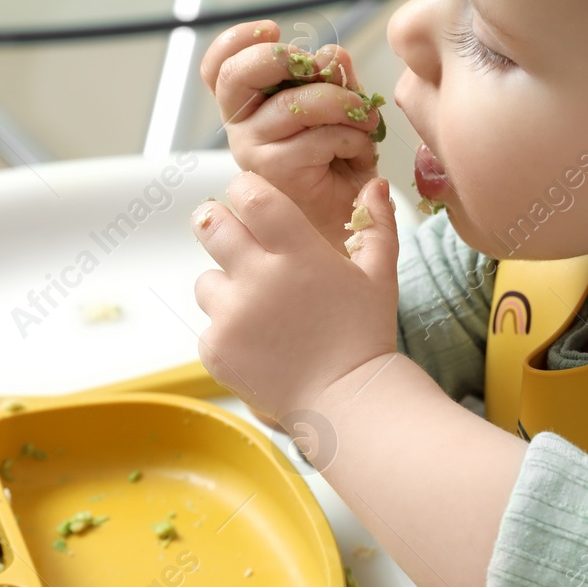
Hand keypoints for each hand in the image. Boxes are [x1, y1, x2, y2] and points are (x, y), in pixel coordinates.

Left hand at [191, 171, 399, 422]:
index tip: (252, 199)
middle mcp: (257, 278)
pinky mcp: (216, 349)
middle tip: (235, 236)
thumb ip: (376, 224)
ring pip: (206, 280)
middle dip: (217, 222)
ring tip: (261, 309)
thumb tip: (375, 184)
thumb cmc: (366, 335)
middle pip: (209, 223)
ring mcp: (231, 316)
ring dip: (226, 286)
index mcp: (297, 252)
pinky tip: (261, 344)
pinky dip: (228, 331)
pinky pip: (209, 325)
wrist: (347, 402)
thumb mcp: (380, 275)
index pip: (250, 195)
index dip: (245, 189)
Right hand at [199, 20, 384, 247]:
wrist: (351, 221)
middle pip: (237, 74)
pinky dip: (353, 137)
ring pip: (295, 103)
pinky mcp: (276, 172)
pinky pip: (320, 136)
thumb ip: (333, 77)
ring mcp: (253, 151)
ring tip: (366, 121)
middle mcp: (241, 127)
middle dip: (283, 58)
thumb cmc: (341, 164)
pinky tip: (359, 151)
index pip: (218, 67)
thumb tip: (332, 54)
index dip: (236, 40)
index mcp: (249, 106)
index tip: (272, 29)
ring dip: (344, 104)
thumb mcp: (340, 108)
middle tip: (320, 67)